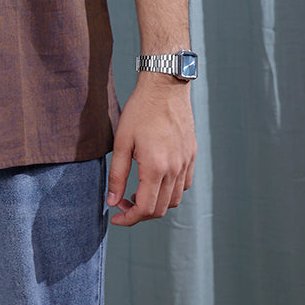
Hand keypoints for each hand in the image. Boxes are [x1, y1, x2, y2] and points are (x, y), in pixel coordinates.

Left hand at [107, 75, 195, 225]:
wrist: (165, 86)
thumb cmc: (140, 110)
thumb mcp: (121, 141)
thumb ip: (117, 174)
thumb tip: (112, 201)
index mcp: (156, 167)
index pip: (145, 209)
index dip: (129, 218)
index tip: (116, 217)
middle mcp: (175, 169)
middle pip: (160, 209)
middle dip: (139, 213)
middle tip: (122, 202)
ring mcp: (186, 163)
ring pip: (174, 200)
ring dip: (155, 203)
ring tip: (137, 191)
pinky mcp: (191, 155)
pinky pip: (184, 185)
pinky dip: (170, 191)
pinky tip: (155, 179)